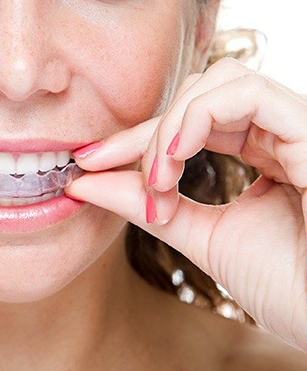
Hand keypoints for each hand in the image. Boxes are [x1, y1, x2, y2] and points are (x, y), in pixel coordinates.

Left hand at [66, 58, 306, 350]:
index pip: (190, 122)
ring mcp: (299, 128)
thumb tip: (85, 182)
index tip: (87, 161)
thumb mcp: (200, 236)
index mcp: (264, 152)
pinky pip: (248, 93)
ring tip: (157, 176)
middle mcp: (281, 133)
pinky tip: (175, 156)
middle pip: (199, 95)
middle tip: (110, 167)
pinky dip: (198, 115)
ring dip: (171, 124)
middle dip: (147, 131)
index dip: (135, 137)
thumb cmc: (287, 288)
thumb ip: (148, 204)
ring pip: (219, 82)